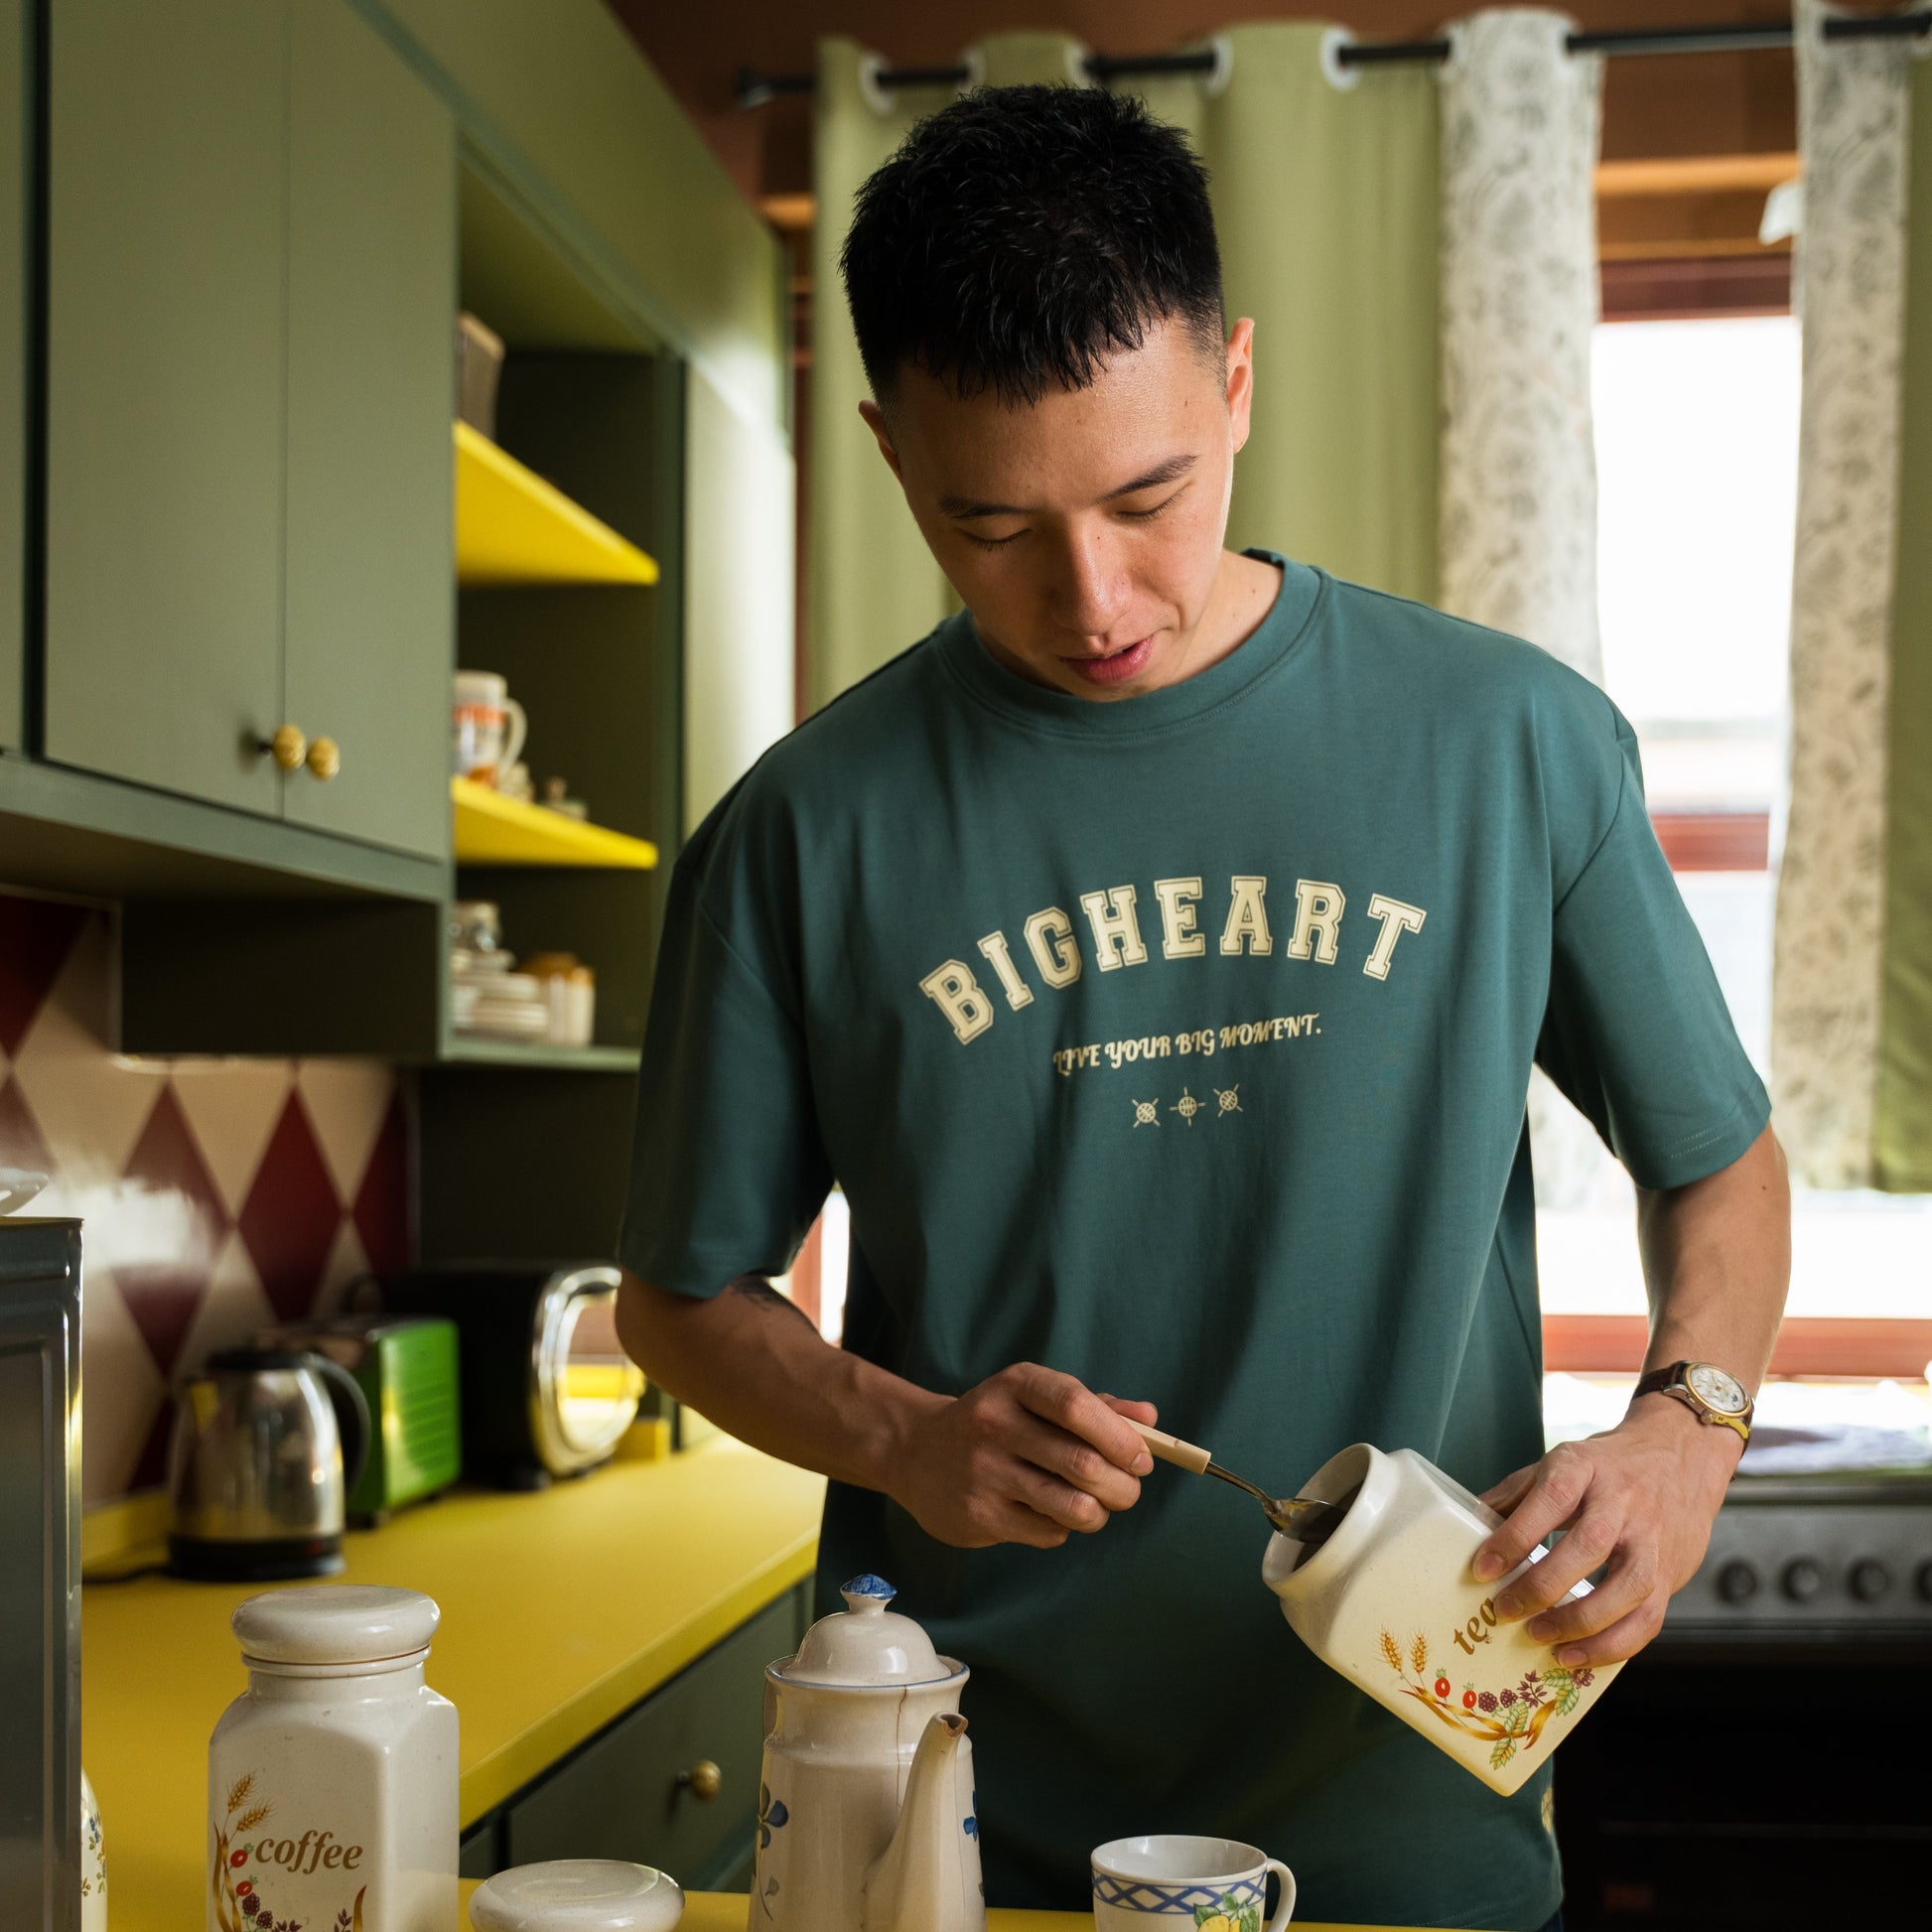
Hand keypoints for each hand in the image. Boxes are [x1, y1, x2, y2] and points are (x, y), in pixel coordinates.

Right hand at [887, 1364, 1157, 1549]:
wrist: (916, 1451)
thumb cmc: (997, 1422)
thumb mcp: (1036, 1398)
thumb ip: (1096, 1407)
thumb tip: (1150, 1420)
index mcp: (1015, 1385)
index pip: (1076, 1406)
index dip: (1120, 1437)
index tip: (1142, 1459)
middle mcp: (994, 1424)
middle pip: (1083, 1464)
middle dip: (1123, 1486)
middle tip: (1128, 1491)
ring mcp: (983, 1473)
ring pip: (1073, 1507)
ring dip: (1100, 1513)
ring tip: (1096, 1505)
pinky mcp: (978, 1516)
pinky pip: (1049, 1532)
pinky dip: (1064, 1527)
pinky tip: (1048, 1511)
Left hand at [1470, 1394, 1742, 1666]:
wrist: (1680, 1455)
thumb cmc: (1606, 1466)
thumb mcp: (1559, 1463)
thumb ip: (1516, 1495)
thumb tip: (1466, 1527)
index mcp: (1585, 1467)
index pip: (1550, 1498)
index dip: (1515, 1535)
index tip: (1482, 1569)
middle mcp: (1623, 1502)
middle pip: (1589, 1545)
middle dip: (1544, 1585)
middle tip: (1505, 1610)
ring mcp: (1652, 1539)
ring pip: (1628, 1587)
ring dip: (1583, 1621)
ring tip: (1541, 1639)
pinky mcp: (1671, 1573)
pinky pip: (1649, 1618)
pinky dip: (1613, 1645)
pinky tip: (1577, 1655)